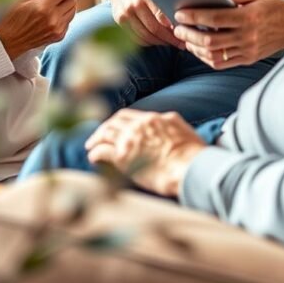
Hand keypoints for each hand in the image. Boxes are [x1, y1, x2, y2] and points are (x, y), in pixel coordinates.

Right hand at [0, 0, 78, 60]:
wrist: (8, 40)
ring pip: (73, 11)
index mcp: (43, 7)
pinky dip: (65, 16)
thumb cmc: (12, 17)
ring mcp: (57, 29)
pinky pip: (69, 22)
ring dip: (68, 4)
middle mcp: (53, 19)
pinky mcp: (58, 37)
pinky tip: (54, 14)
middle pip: (73, 0)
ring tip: (57, 2)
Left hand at [85, 108, 205, 195]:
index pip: (130, 115)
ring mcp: (130, 139)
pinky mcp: (123, 157)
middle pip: (115, 121)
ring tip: (90, 146)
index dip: (119, 121)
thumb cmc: (193, 155)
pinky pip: (102, 152)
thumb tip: (166, 128)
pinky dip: (95, 154)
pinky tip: (92, 159)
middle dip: (104, 127)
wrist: (191, 167)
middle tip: (97, 136)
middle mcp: (140, 125)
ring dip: (96, 139)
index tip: (115, 127)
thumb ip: (170, 126)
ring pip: (105, 133)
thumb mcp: (183, 131)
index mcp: (154, 119)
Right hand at [110, 0, 184, 49]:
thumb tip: (181, 17)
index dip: (172, 27)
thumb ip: (166, 0)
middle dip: (170, 38)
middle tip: (181, 43)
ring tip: (172, 43)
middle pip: (154, 28)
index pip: (160, 14)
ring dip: (161, 42)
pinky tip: (158, 40)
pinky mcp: (120, 22)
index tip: (182, 33)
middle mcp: (133, 4)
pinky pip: (137, 38)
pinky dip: (150, 42)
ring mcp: (125, 15)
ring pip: (146, 36)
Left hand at [173, 0, 283, 69]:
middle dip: (189, 34)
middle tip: (177, 27)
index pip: (215, 19)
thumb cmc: (272, 6)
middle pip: (210, 40)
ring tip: (185, 39)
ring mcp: (247, 50)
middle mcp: (247, 36)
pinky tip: (198, 49)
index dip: (194, 17)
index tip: (180, 13)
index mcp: (249, 17)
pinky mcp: (248, 59)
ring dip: (195, 48)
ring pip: (214, 55)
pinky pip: (222, 63)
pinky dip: (206, 58)